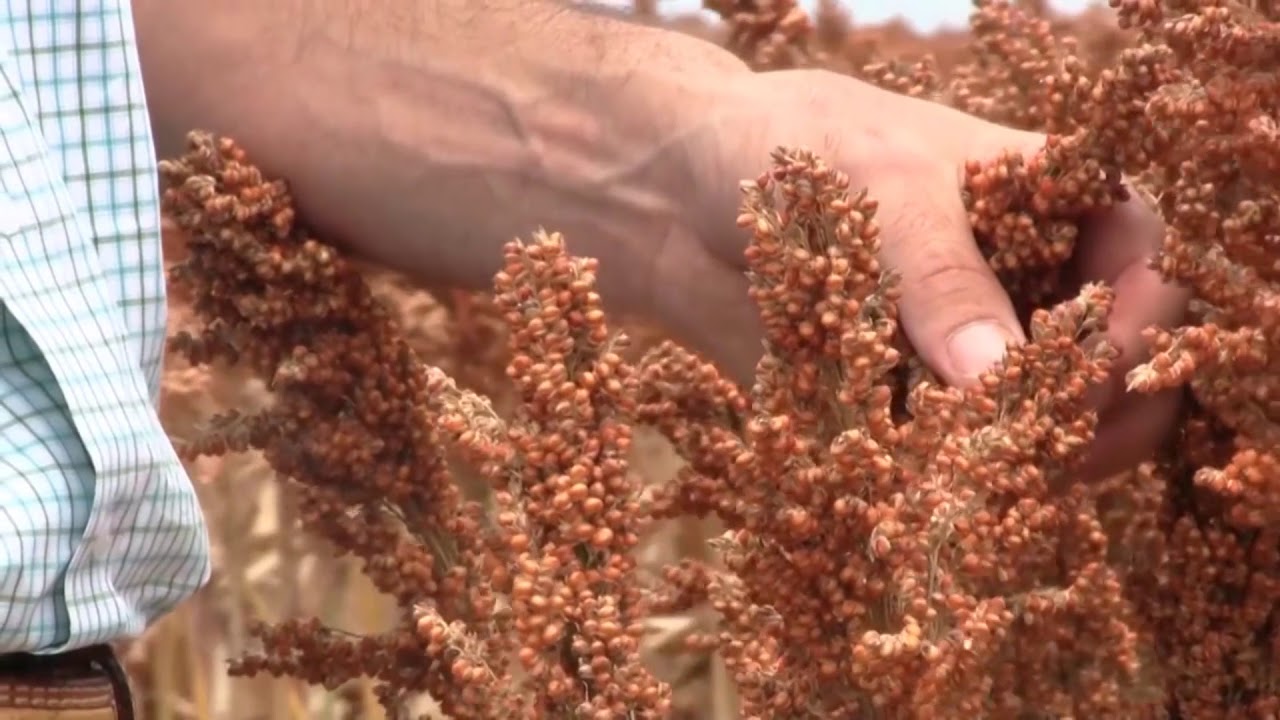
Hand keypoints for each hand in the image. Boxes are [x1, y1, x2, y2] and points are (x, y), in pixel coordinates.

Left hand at [651, 69, 1188, 479]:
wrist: (679, 194)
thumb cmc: (793, 150)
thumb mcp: (878, 188)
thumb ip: (939, 276)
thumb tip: (998, 379)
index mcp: (1053, 202)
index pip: (1144, 270)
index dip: (1136, 327)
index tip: (1086, 373)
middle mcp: (1027, 285)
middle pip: (1111, 371)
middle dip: (1087, 417)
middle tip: (1034, 451)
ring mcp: (970, 353)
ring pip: (1038, 431)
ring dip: (1017, 465)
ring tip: (966, 479)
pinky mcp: (911, 408)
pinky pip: (951, 463)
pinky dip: (943, 486)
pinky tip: (912, 494)